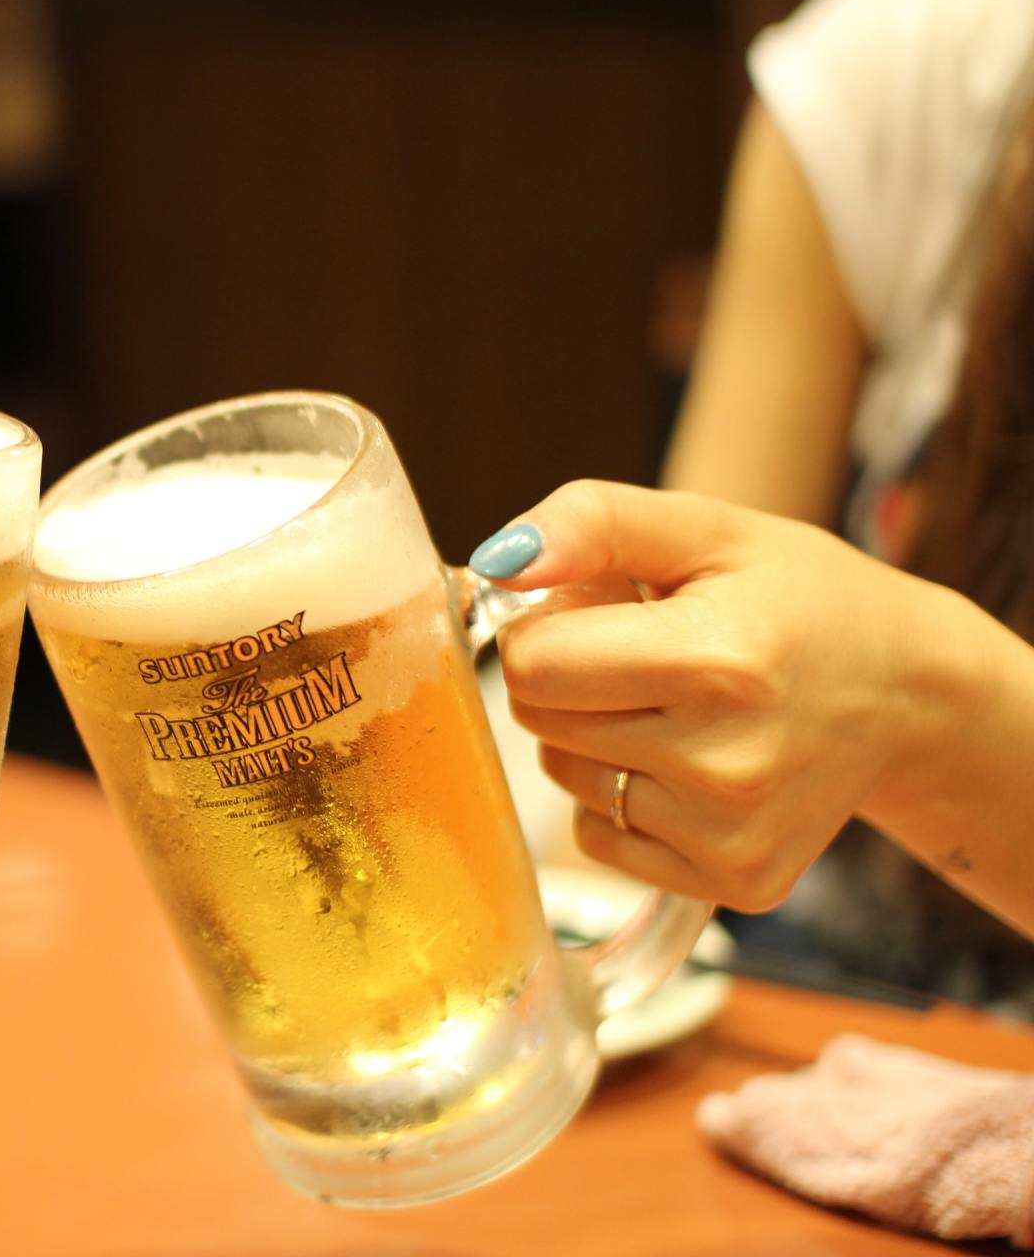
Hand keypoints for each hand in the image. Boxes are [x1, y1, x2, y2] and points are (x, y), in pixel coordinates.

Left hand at [472, 480, 965, 910]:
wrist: (910, 694)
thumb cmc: (798, 599)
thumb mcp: (706, 529)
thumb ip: (591, 522)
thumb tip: (496, 562)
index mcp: (716, 661)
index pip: (532, 665)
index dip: (544, 629)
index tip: (593, 610)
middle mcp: (724, 762)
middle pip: (541, 721)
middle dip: (568, 679)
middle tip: (643, 654)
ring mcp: (729, 834)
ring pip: (566, 779)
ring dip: (592, 739)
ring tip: (674, 705)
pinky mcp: (734, 883)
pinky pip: (602, 839)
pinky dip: (623, 800)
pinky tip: (689, 763)